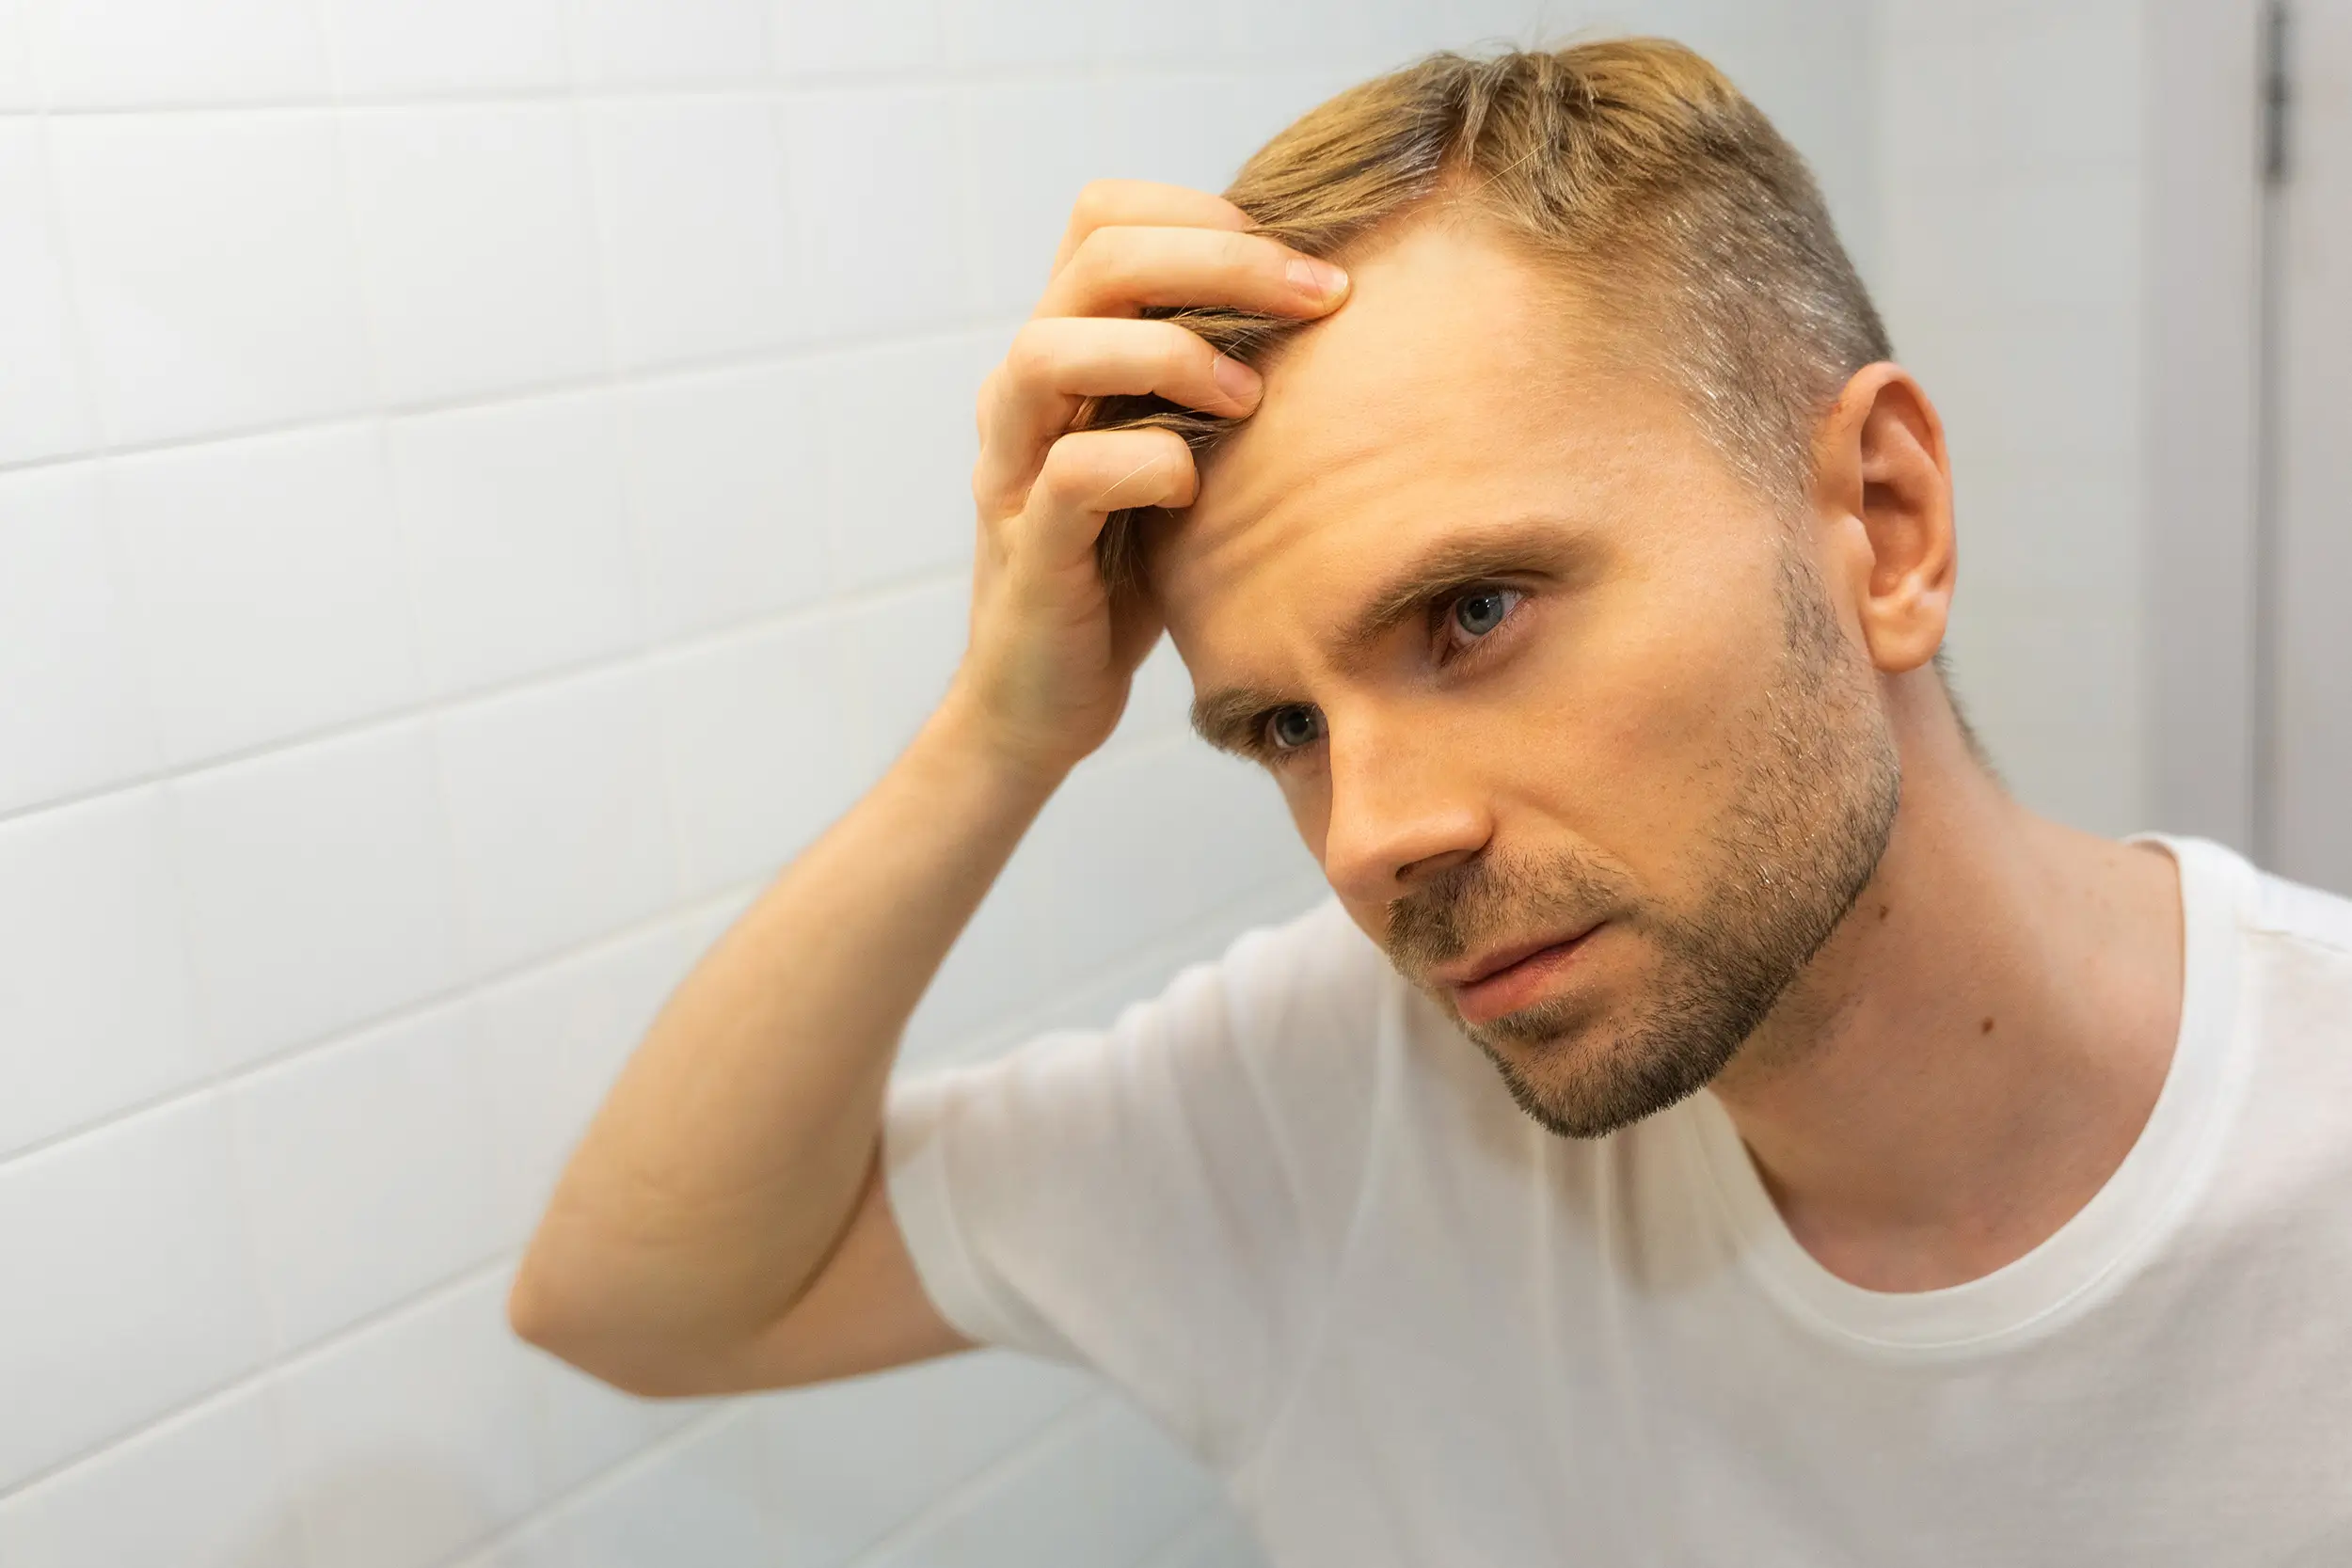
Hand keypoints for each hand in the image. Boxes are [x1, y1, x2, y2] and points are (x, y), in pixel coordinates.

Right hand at [945, 179, 1350, 781]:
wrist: (1041, 701)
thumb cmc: (1127, 571)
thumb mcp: (1180, 453)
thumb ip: (1217, 379)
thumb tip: (1332, 304)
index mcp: (1063, 350)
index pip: (1103, 216)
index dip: (1201, 212)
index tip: (1300, 260)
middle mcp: (1024, 392)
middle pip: (1096, 258)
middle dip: (1222, 259)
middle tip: (1320, 294)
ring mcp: (1014, 466)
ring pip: (1051, 349)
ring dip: (1169, 351)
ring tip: (1250, 396)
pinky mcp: (1027, 548)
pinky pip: (1074, 474)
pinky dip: (1149, 465)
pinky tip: (1196, 489)